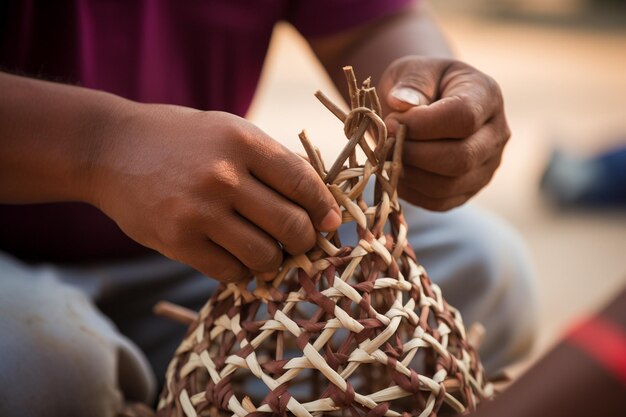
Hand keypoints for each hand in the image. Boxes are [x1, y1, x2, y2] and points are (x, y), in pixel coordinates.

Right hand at [89, 105, 340, 281]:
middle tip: (300, 242)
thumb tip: (320, 207)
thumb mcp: (231, 131)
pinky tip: (236, 256)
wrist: (113, 149)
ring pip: (265, 256)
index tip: (329, 222)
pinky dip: (242, 271)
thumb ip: (274, 163)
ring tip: (267, 250)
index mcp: (243, 142)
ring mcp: (198, 211)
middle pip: (292, 226)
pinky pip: (230, 272)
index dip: (324, 208)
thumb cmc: (183, 140)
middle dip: (305, 241)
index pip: (304, 183)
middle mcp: (223, 176)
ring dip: (274, 260)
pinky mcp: (177, 240)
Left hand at [379, 56, 510, 210]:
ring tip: (387, 157)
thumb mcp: (413, 70)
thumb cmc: (421, 83)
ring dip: (409, 175)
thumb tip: (401, 104)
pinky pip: (439, 202)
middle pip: (460, 158)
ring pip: (448, 186)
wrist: (429, 102)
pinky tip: (395, 172)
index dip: (421, 125)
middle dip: (414, 154)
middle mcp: (496, 134)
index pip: (463, 118)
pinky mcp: (469, 190)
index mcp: (487, 95)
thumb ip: (410, 82)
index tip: (391, 121)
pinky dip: (411, 192)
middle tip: (385, 143)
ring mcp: (487, 166)